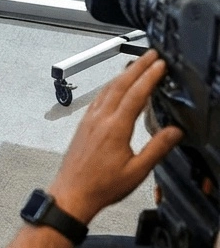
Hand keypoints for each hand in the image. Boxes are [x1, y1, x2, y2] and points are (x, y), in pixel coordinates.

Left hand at [49, 50, 182, 224]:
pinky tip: (114, 87)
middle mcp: (99, 119)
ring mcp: (89, 120)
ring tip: (136, 63)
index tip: (159, 64)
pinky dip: (110, 87)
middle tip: (150, 54)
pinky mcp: (83, 125)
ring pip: (107, 89)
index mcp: (114, 128)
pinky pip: (98, 98)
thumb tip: (174, 132)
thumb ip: (157, 149)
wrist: (72, 193)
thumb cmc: (101, 186)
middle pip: (120, 85)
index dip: (148, 77)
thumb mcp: (137, 171)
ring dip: (123, 74)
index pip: (135, 94)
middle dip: (137, 66)